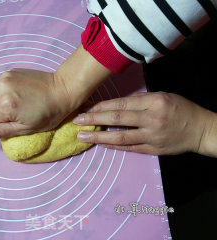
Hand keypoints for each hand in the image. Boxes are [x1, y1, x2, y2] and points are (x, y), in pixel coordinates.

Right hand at [0, 68, 72, 143]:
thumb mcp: (24, 128)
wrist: (64, 89)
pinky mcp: (8, 71)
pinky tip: (16, 95)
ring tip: (14, 104)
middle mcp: (1, 88)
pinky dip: (0, 93)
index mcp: (5, 105)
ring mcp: (4, 77)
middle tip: (13, 115)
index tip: (15, 122)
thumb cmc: (49, 113)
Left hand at [74, 92, 214, 155]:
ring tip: (82, 136)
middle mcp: (151, 119)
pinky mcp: (153, 150)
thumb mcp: (162, 96)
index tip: (86, 108)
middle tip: (77, 121)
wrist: (201, 129)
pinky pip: (130, 148)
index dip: (101, 107)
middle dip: (94, 120)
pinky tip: (101, 145)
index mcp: (153, 102)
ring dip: (99, 137)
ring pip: (120, 137)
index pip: (121, 104)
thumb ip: (139, 100)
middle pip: (117, 119)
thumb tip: (116, 104)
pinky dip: (114, 147)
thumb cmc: (181, 108)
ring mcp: (152, 136)